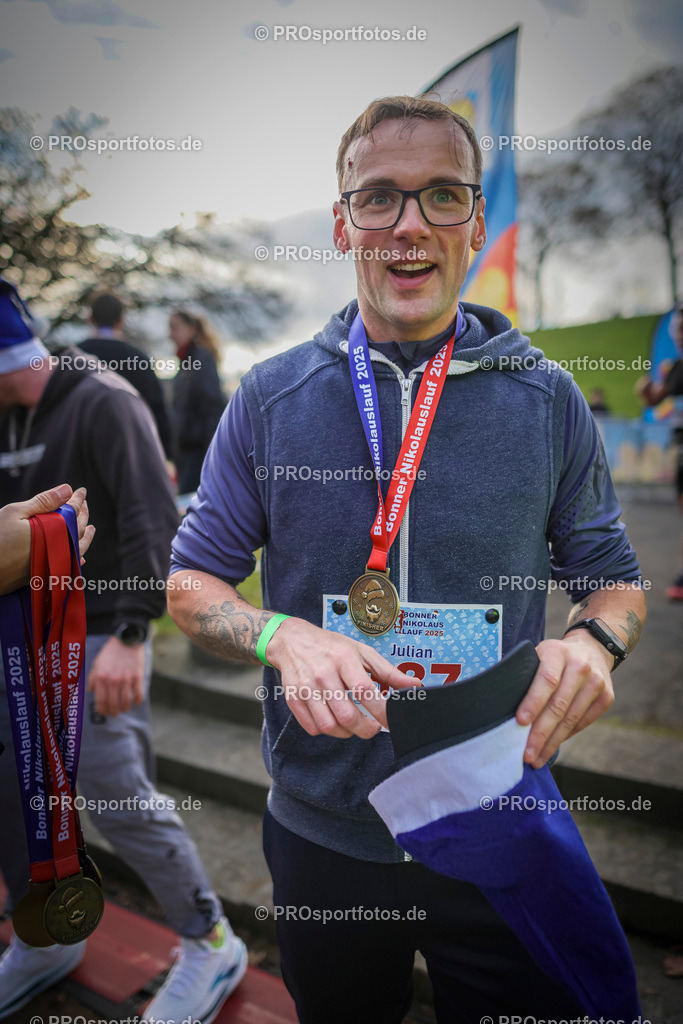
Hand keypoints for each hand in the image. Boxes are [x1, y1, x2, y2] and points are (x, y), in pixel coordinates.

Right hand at [0, 484, 94, 595]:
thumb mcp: (16, 513)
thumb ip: (44, 502)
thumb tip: (67, 490)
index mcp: (53, 531)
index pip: (71, 512)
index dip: (77, 500)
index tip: (81, 491)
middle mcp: (57, 550)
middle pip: (77, 530)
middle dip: (82, 516)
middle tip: (85, 506)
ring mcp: (53, 566)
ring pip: (77, 550)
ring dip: (85, 537)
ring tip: (90, 529)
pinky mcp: (45, 577)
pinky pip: (69, 566)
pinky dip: (76, 558)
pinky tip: (79, 558)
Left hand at [87, 636, 144, 715]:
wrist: (126, 640)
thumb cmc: (110, 652)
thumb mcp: (96, 663)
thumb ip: (92, 678)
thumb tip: (90, 692)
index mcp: (101, 677)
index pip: (101, 700)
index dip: (102, 710)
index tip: (104, 712)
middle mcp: (113, 680)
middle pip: (113, 703)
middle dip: (113, 712)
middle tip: (114, 713)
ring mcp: (126, 679)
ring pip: (126, 701)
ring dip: (125, 708)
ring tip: (124, 709)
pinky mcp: (137, 676)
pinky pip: (138, 694)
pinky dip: (138, 701)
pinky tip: (136, 702)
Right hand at [266, 617, 422, 738]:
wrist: (293, 641)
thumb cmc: (331, 646)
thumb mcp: (362, 652)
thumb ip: (389, 672)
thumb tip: (414, 686)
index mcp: (343, 659)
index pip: (364, 691)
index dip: (380, 711)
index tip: (388, 720)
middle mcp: (323, 674)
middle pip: (346, 715)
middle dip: (365, 729)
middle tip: (372, 727)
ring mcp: (306, 688)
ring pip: (329, 725)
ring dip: (347, 732)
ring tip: (353, 724)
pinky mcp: (294, 698)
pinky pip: (312, 727)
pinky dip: (327, 730)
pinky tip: (334, 720)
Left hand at [516, 631, 614, 767]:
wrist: (592, 648)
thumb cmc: (555, 657)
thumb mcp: (539, 654)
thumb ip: (525, 674)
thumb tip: (502, 706)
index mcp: (558, 652)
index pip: (546, 680)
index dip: (533, 702)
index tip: (520, 722)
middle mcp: (580, 666)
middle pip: (559, 705)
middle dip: (540, 733)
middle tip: (526, 754)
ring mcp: (596, 682)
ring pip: (571, 719)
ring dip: (552, 742)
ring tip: (536, 758)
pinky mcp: (607, 698)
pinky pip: (582, 723)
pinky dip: (565, 737)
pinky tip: (551, 747)